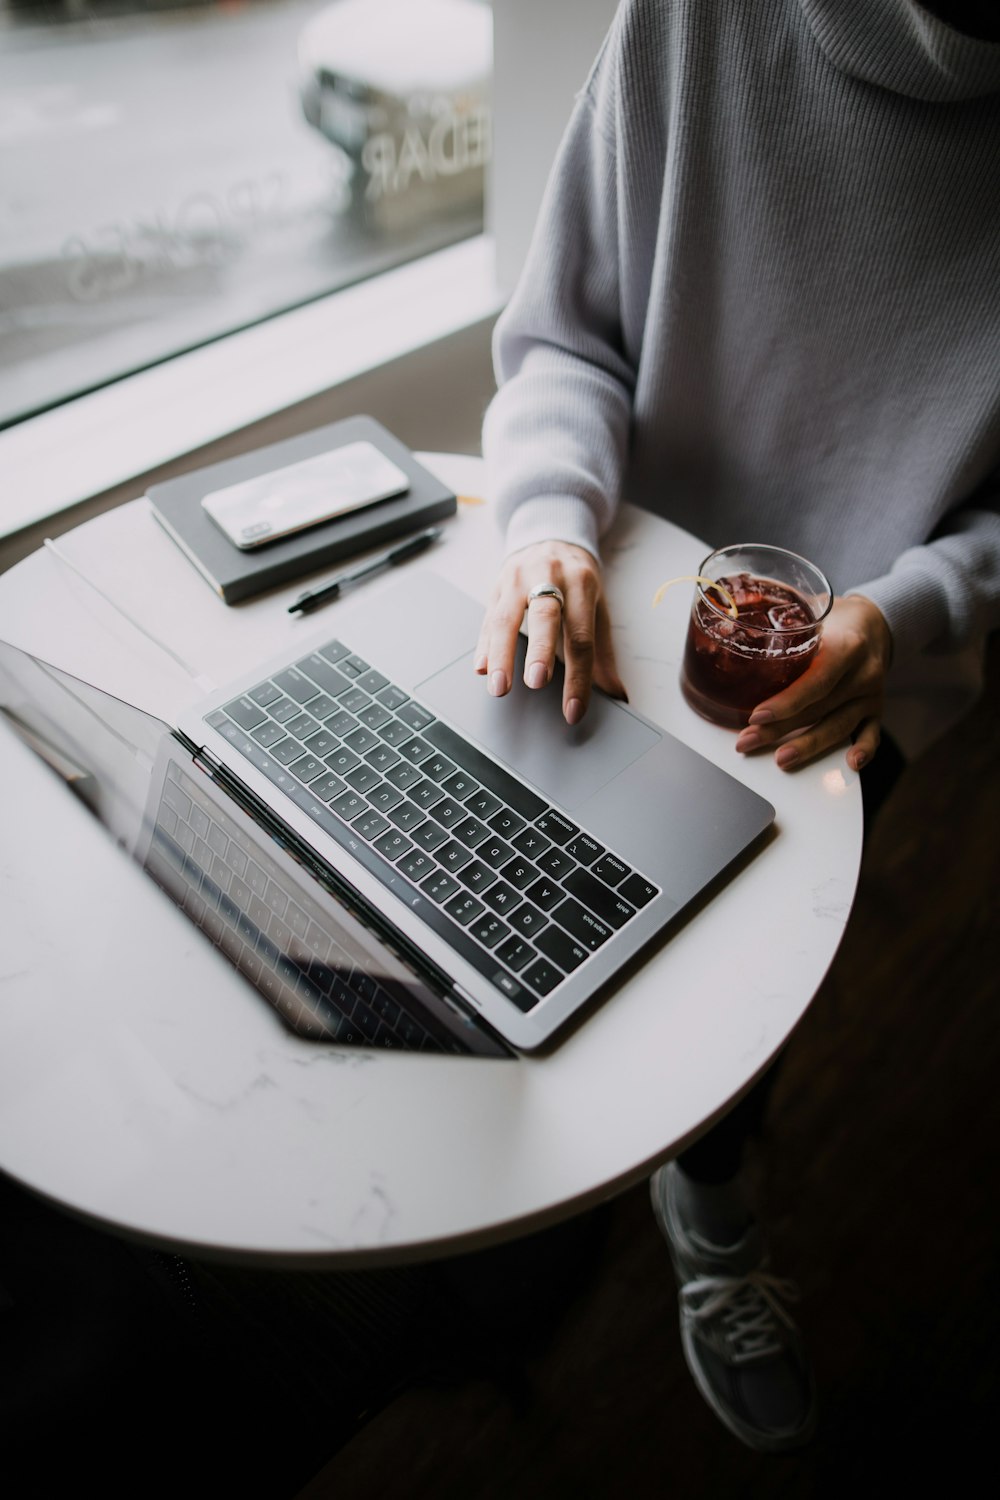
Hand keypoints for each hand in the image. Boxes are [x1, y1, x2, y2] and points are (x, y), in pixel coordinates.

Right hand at [474, 540, 626, 723]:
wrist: (550, 535)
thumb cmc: (576, 578)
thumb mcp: (597, 606)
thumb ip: (603, 652)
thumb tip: (616, 695)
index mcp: (581, 584)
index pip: (581, 637)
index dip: (578, 677)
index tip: (573, 710)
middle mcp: (549, 577)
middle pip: (544, 616)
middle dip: (540, 651)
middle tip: (536, 683)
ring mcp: (518, 579)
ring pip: (506, 616)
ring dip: (501, 654)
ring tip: (499, 686)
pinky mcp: (496, 585)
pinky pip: (487, 617)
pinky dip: (483, 644)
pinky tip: (482, 667)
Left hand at [734, 595, 892, 771]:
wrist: (875, 622)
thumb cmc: (833, 620)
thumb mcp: (812, 613)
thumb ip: (781, 623)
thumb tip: (727, 616)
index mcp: (847, 645)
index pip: (816, 680)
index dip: (786, 702)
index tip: (756, 716)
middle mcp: (862, 672)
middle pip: (819, 708)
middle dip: (780, 729)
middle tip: (748, 741)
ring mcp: (871, 693)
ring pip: (839, 726)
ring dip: (808, 746)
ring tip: (781, 759)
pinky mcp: (876, 708)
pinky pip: (872, 733)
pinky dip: (864, 749)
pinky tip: (849, 764)